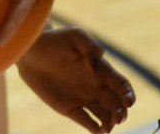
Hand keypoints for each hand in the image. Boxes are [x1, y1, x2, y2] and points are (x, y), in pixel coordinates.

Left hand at [18, 26, 135, 132]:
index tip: (129, 102)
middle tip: (119, 117)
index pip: (120, 84)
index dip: (128, 93)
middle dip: (121, 112)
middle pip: (115, 103)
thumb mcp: (74, 36)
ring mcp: (82, 97)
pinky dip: (94, 128)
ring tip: (108, 127)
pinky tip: (98, 131)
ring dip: (110, 122)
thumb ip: (89, 46)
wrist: (31, 51)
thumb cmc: (54, 39)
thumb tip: (99, 61)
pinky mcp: (68, 107)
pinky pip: (85, 120)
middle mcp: (95, 86)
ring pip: (103, 114)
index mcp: (100, 69)